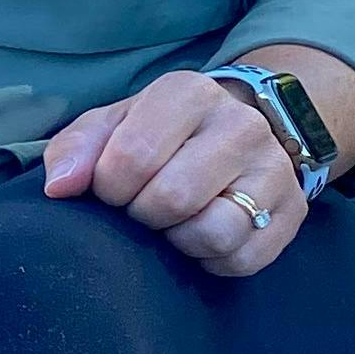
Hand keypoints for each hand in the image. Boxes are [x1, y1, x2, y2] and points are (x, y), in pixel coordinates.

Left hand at [42, 72, 305, 277]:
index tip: (109, 189)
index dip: (109, 187)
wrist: (233, 132)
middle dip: (142, 215)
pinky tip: (200, 238)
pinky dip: (211, 260)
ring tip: (170, 222)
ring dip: (178, 240)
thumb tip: (60, 188)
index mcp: (188, 93)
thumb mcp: (111, 124)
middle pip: (173, 198)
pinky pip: (243, 260)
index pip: (134, 156)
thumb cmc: (157, 131)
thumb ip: (76, 149)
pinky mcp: (294, 212)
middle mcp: (241, 125)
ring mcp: (275, 169)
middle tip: (140, 208)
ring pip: (214, 233)